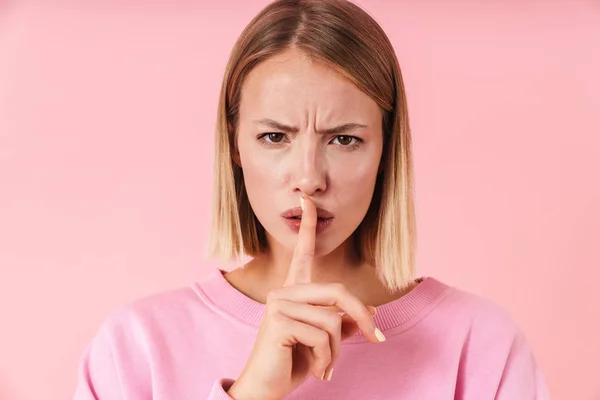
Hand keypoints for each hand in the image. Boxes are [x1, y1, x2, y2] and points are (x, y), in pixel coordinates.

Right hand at [227, 196, 384, 399]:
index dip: (307, 225)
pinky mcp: (279, 321)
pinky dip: (328, 359)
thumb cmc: (292, 363)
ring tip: (326, 366)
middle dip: (362, 316)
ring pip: (333, 320)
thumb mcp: (323, 342)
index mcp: (294, 292)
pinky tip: (317, 371)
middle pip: (338, 291)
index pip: (302, 252)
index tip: (306, 200)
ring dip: (337, 351)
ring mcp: (279, 305)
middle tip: (377, 339)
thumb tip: (370, 312)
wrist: (265, 390)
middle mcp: (284, 292)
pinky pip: (324, 335)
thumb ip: (342, 324)